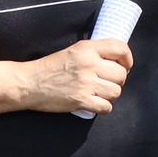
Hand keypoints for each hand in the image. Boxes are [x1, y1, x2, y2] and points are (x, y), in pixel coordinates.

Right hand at [17, 38, 131, 114]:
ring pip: (116, 92)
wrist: (29, 83)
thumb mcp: (73, 51)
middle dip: (117, 81)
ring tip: (99, 93)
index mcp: (87, 49)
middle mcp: (89, 64)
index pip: (121, 48)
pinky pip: (106, 107)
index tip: (125, 66)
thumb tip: (117, 60)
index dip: (128, 59)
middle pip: (121, 74)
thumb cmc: (50, 68)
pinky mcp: (81, 100)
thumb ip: (94, 52)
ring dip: (110, 95)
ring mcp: (86, 83)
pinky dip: (103, 108)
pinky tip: (94, 103)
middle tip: (107, 82)